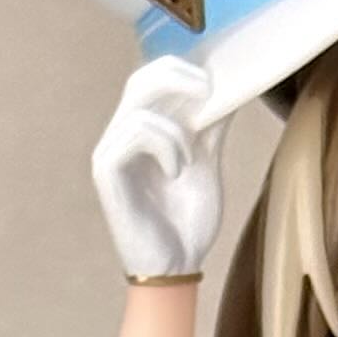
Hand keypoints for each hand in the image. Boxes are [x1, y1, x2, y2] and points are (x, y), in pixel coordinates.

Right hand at [92, 53, 231, 283]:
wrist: (177, 266)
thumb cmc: (188, 222)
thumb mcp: (208, 162)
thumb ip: (212, 124)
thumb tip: (231, 84)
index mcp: (144, 132)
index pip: (153, 79)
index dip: (182, 69)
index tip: (217, 81)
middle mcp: (122, 137)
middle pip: (140, 80)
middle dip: (177, 76)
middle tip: (209, 88)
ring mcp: (111, 153)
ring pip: (139, 105)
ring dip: (176, 128)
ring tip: (192, 159)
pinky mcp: (106, 171)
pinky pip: (135, 131)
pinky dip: (164, 145)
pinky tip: (177, 172)